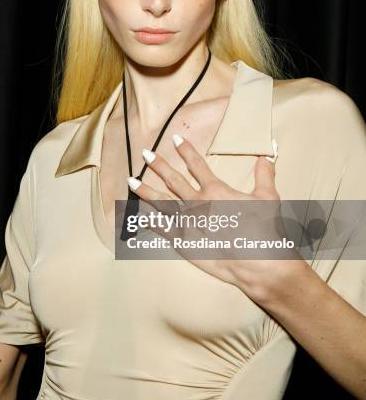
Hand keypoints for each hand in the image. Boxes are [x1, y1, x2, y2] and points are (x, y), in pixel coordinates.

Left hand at [127, 134, 306, 298]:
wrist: (258, 260)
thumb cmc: (264, 229)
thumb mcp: (268, 196)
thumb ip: (264, 173)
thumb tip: (267, 154)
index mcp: (216, 190)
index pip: (197, 165)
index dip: (186, 150)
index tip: (175, 139)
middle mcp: (198, 203)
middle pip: (174, 180)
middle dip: (159, 165)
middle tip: (146, 153)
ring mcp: (189, 222)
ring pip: (162, 202)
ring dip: (145, 190)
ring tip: (131, 180)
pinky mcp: (184, 242)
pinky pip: (162, 230)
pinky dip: (149, 222)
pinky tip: (137, 215)